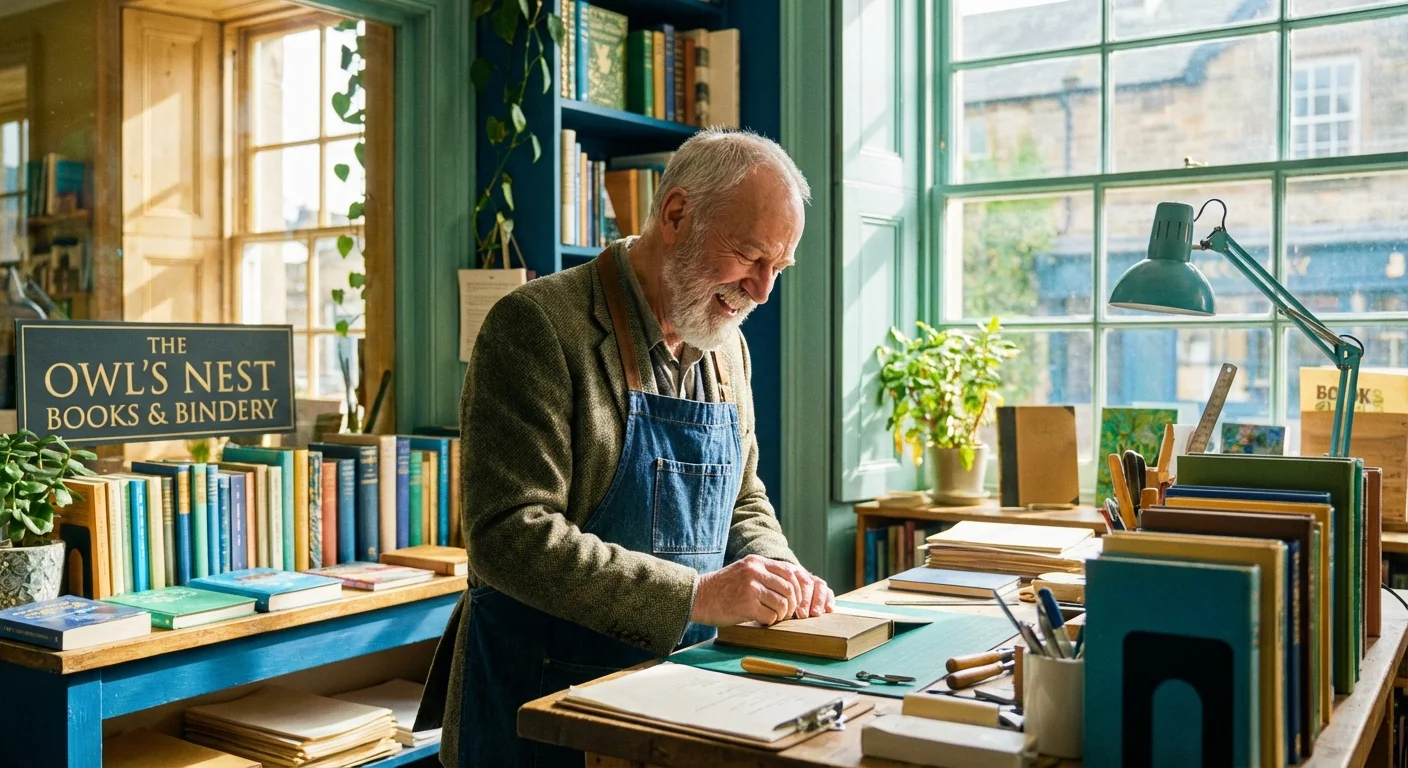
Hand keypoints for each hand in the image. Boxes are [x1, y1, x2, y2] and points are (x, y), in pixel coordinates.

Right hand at [690, 555, 834, 626]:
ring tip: (773, 617)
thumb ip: (764, 574)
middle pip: (790, 589)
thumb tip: (791, 587)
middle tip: (788, 613)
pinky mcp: (747, 605)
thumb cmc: (721, 588)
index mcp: (756, 562)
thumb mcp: (743, 571)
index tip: (796, 600)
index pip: (790, 572)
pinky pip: (770, 616)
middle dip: (793, 604)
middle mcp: (755, 571)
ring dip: (781, 615)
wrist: (697, 597)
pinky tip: (760, 620)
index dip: (798, 589)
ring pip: (782, 604)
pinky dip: (769, 621)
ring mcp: (751, 587)